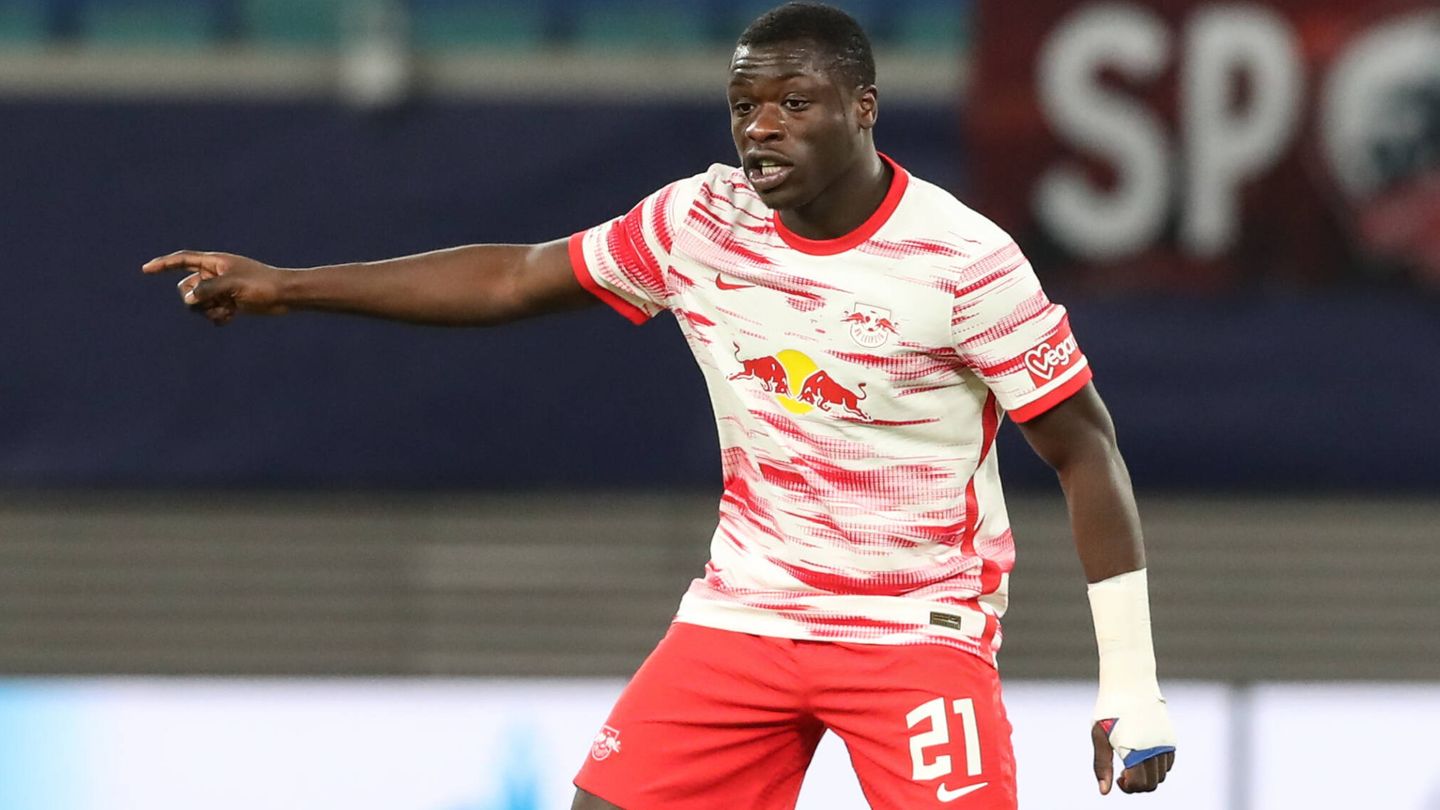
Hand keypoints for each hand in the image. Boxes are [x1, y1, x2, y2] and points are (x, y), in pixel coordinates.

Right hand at [142, 250, 290, 325]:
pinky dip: (217, 317)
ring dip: (208, 310)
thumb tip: (188, 299)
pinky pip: (210, 313)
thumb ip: (207, 290)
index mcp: (214, 262)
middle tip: (215, 301)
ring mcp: (220, 290)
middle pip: (186, 288)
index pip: (183, 260)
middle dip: (195, 299)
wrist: (285, 296)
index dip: (164, 264)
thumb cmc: (262, 285)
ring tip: (227, 310)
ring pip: (197, 303)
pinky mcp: (228, 303)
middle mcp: (214, 274)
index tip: (146, 270)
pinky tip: (231, 317)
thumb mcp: (232, 285)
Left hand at [1091, 715, 1175, 794]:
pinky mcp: (1170, 737)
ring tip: (1132, 762)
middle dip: (1137, 784)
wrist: (1130, 683)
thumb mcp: (1099, 736)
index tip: (1118, 778)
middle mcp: (1154, 749)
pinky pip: (1168, 763)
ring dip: (1148, 775)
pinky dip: (1157, 766)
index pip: (1139, 784)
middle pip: (1152, 783)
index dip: (1128, 787)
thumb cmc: (1109, 709)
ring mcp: (1165, 743)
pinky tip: (1142, 755)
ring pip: (1161, 775)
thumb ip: (1102, 765)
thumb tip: (1104, 791)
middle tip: (1123, 774)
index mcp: (1135, 750)